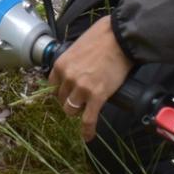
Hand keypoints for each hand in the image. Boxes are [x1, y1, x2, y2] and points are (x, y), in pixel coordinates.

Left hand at [52, 17, 131, 140]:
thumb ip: (73, 61)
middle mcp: (68, 78)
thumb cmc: (102, 37)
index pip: (53, 86)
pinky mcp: (97, 96)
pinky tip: (88, 136)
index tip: (68, 92)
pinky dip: (88, 130)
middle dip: (70, 100)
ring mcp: (81, 88)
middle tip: (81, 99)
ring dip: (78, 111)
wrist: (120, 37)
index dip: (62, 90)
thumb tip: (76, 67)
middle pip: (62, 99)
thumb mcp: (78, 46)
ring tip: (87, 110)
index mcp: (61, 64)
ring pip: (71, 110)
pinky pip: (88, 119)